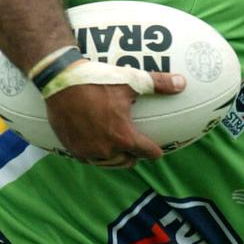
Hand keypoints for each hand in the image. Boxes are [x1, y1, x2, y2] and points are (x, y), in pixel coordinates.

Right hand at [45, 71, 184, 166]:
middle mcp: (106, 149)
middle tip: (136, 148)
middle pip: (127, 162)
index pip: (147, 152)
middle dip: (134, 156)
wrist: (60, 80)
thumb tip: (183, 83)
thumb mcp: (131, 80)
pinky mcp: (71, 148)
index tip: (158, 151)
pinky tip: (98, 145)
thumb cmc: (97, 80)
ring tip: (118, 148)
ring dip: (115, 157)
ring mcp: (87, 151)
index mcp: (123, 136)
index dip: (155, 152)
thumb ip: (159, 84)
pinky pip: (89, 159)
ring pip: (108, 163)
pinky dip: (96, 154)